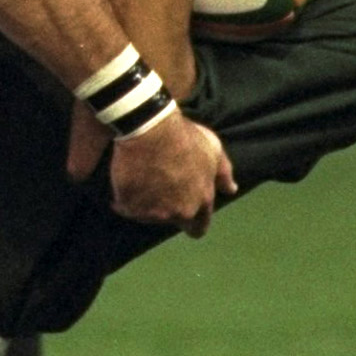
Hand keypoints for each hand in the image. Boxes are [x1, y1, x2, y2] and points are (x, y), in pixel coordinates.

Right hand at [106, 112, 235, 234]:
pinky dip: (124, 198)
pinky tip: (125, 180)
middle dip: (166, 209)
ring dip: (144, 202)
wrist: (150, 129)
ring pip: (147, 214)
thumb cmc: (184, 136)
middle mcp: (180, 211)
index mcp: (202, 200)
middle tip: (157, 188)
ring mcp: (154, 211)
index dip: (190, 222)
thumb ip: (223, 173)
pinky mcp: (130, 206)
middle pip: (171, 220)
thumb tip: (231, 190)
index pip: (198, 227)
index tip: (182, 214)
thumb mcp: (213, 149)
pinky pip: (124, 207)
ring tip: (141, 178)